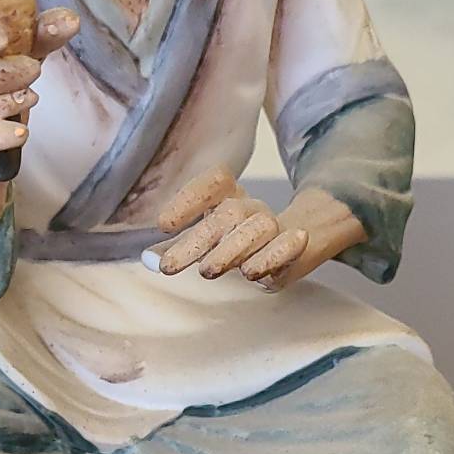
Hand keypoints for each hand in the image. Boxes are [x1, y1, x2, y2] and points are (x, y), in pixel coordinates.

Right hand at [0, 7, 78, 167]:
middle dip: (1, 74)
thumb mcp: (29, 47)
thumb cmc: (10, 68)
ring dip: (3, 103)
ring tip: (30, 96)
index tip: (1, 41)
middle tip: (34, 71)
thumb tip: (70, 20)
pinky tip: (20, 133)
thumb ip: (45, 32)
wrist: (5, 116)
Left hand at [156, 169, 310, 289]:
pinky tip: (253, 272)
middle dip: (196, 241)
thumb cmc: (242, 241)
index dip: (189, 198)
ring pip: (258, 227)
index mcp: (229, 197)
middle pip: (228, 213)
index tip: (163, 225)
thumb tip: (150, 259)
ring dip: (231, 249)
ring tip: (207, 271)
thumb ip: (179, 246)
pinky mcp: (296, 249)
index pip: (214, 182)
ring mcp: (276, 226)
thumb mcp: (208, 240)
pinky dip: (272, 256)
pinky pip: (287, 246)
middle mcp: (252, 207)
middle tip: (169, 266)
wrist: (303, 240)